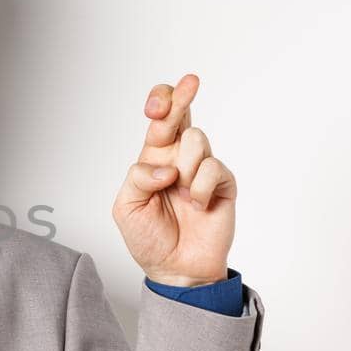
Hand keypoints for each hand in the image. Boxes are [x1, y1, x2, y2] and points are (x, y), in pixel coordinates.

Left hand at [111, 73, 235, 285]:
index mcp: (153, 157)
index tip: (157, 103)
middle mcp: (178, 158)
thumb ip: (138, 178)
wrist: (176, 269)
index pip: (160, 119)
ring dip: (183, 166)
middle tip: (191, 82)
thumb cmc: (149, 238)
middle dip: (182, 96)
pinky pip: (212, 168)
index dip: (161, 102)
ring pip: (196, 139)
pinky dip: (199, 188)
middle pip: (183, 115)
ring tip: (179, 193)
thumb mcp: (127, 207)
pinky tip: (197, 205)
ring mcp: (202, 169)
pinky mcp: (223, 183)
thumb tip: (166, 167)